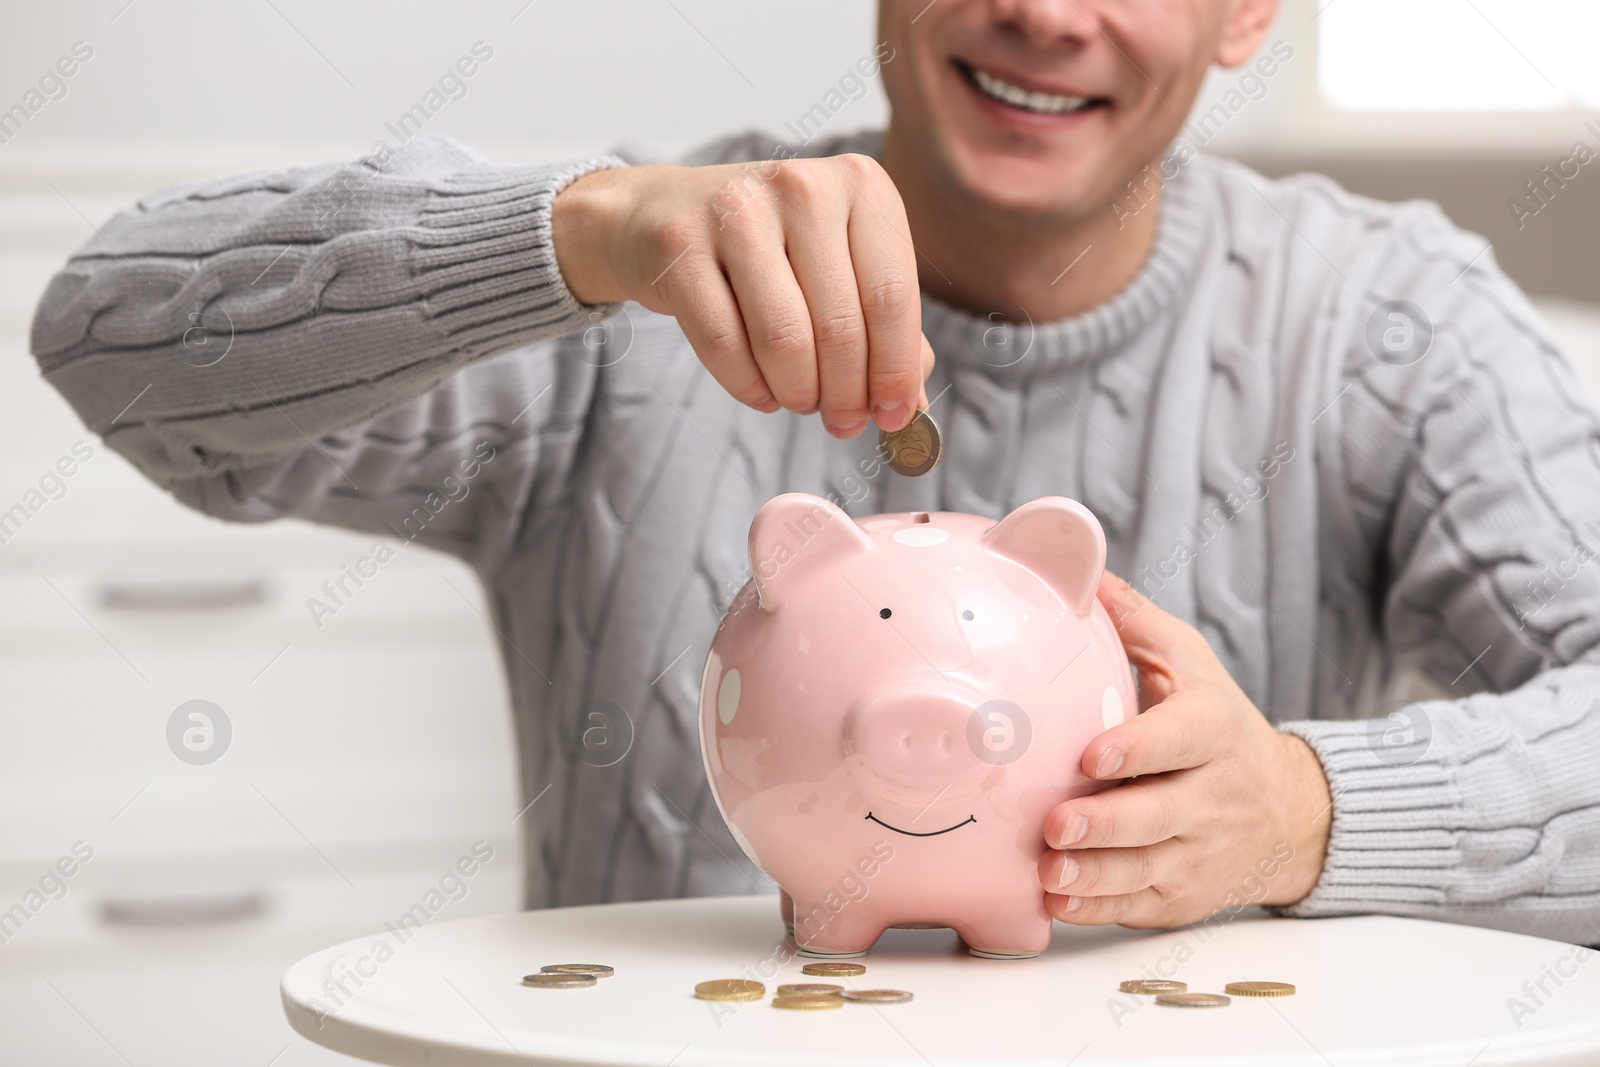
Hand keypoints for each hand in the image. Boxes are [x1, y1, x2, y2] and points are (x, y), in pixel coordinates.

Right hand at [551, 157, 933, 436]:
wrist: (662, 214)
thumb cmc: (771, 249)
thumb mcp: (841, 268)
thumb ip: (887, 329)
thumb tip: (910, 405)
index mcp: (861, 185)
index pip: (892, 297)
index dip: (895, 371)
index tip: (894, 415)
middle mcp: (802, 185)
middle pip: (841, 326)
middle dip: (846, 394)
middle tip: (842, 421)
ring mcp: (736, 209)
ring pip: (784, 339)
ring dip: (798, 392)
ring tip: (800, 401)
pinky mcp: (680, 243)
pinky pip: (724, 344)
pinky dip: (749, 386)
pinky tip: (762, 391)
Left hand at [1037, 571, 1333, 926]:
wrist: (1291, 812)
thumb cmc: (1219, 725)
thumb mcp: (1191, 664)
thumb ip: (1135, 622)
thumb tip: (1079, 571)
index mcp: (1211, 730)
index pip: (1179, 739)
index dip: (1138, 748)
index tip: (1091, 754)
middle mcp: (1212, 795)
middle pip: (1160, 814)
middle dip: (1107, 823)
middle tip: (1055, 825)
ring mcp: (1200, 852)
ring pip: (1147, 868)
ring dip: (1096, 874)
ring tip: (1049, 871)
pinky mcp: (1184, 895)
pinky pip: (1139, 905)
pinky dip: (1099, 907)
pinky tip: (1060, 902)